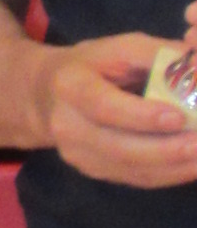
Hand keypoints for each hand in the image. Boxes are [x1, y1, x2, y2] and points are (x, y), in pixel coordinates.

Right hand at [41, 32, 196, 188]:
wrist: (47, 95)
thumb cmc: (92, 65)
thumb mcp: (120, 48)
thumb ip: (159, 56)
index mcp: (70, 86)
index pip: (103, 106)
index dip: (140, 116)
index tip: (178, 117)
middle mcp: (67, 126)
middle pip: (119, 147)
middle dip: (167, 150)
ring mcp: (78, 155)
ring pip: (131, 170)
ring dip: (175, 167)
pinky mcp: (93, 172)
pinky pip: (136, 179)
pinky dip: (170, 175)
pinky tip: (194, 166)